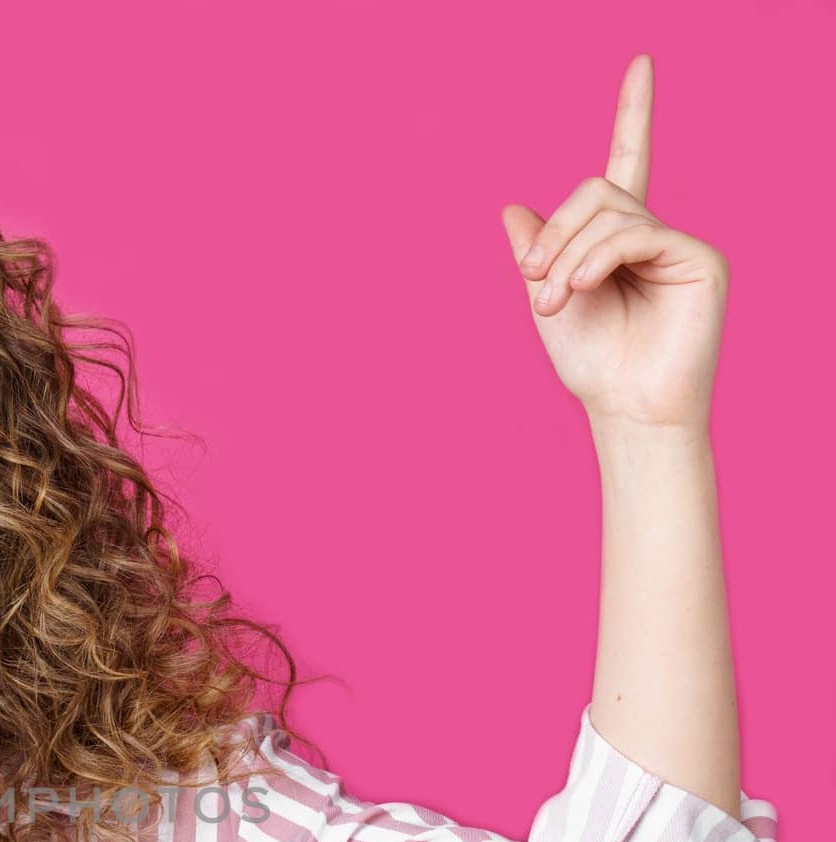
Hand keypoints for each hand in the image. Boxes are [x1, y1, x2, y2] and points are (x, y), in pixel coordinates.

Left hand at [501, 53, 727, 430]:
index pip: (629, 162)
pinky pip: (636, 234)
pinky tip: (580, 287)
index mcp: (620, 239)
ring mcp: (679, 243)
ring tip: (553, 301)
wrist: (624, 408)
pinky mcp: (699, 259)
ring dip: (566, 255)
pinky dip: (597, 257)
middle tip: (531, 282)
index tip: (642, 63)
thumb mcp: (548, 300)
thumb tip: (512, 206)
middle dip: (554, 233)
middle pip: (596, 190)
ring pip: (610, 212)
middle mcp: (654, 233)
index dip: (634, 113)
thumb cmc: (592, 363)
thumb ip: (536, 252)